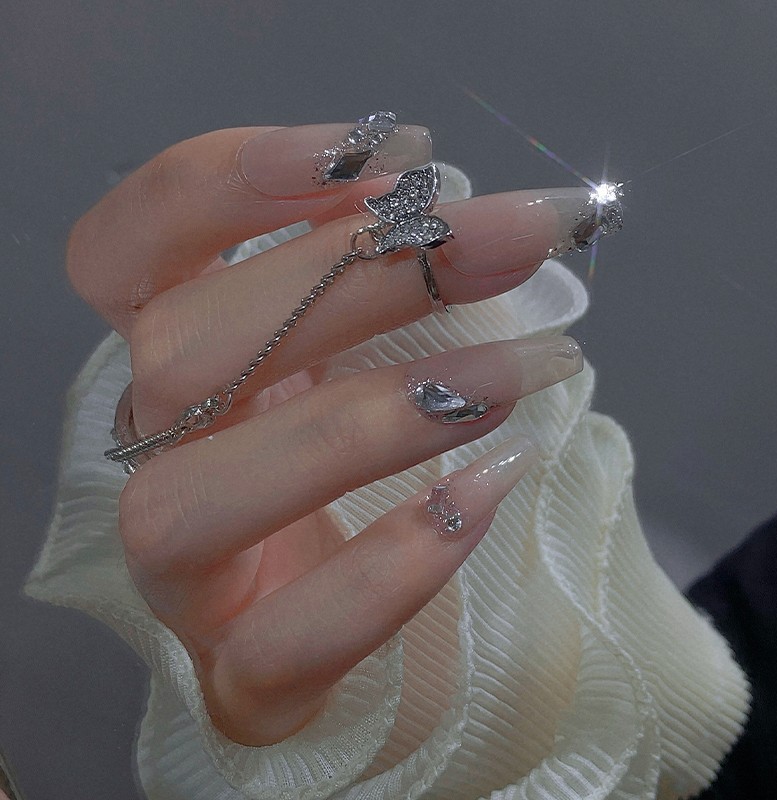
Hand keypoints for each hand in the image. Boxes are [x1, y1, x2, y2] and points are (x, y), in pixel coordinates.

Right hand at [67, 121, 584, 744]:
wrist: (400, 632)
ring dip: (366, 420)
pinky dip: (388, 568)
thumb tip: (463, 214)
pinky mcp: (241, 678)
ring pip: (197, 497)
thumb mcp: (375, 356)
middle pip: (184, 349)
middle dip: (348, 278)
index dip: (222, 185)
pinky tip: (485, 494)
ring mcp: (189, 577)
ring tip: (518, 374)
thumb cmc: (381, 469)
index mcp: (182, 361)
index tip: (379, 152)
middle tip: (505, 242)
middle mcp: (159, 458)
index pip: (129, 249)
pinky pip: (281, 641)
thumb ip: (390, 289)